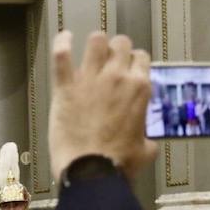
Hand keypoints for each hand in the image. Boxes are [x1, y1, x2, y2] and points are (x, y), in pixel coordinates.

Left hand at [48, 31, 157, 180]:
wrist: (91, 172)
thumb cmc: (118, 164)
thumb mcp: (145, 151)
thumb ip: (147, 138)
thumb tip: (146, 141)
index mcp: (139, 89)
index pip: (141, 58)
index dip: (134, 62)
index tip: (128, 69)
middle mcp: (117, 77)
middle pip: (121, 44)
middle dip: (116, 49)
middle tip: (110, 60)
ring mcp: (90, 79)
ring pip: (96, 40)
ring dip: (95, 44)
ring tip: (91, 51)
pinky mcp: (66, 87)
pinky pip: (62, 55)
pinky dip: (62, 43)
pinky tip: (64, 37)